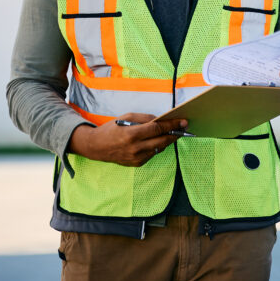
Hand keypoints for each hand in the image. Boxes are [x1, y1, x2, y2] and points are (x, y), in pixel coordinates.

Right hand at [69, 113, 186, 166]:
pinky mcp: (136, 164)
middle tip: (184, 127)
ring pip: (159, 148)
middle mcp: (135, 148)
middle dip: (175, 134)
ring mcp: (136, 158)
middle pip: (162, 141)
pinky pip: (152, 154)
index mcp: (132, 134)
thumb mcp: (126, 117)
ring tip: (174, 133)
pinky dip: (157, 147)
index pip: (158, 129)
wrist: (95, 146)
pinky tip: (159, 140)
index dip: (172, 125)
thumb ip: (145, 118)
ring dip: (167, 140)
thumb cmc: (111, 129)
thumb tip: (162, 120)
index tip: (183, 121)